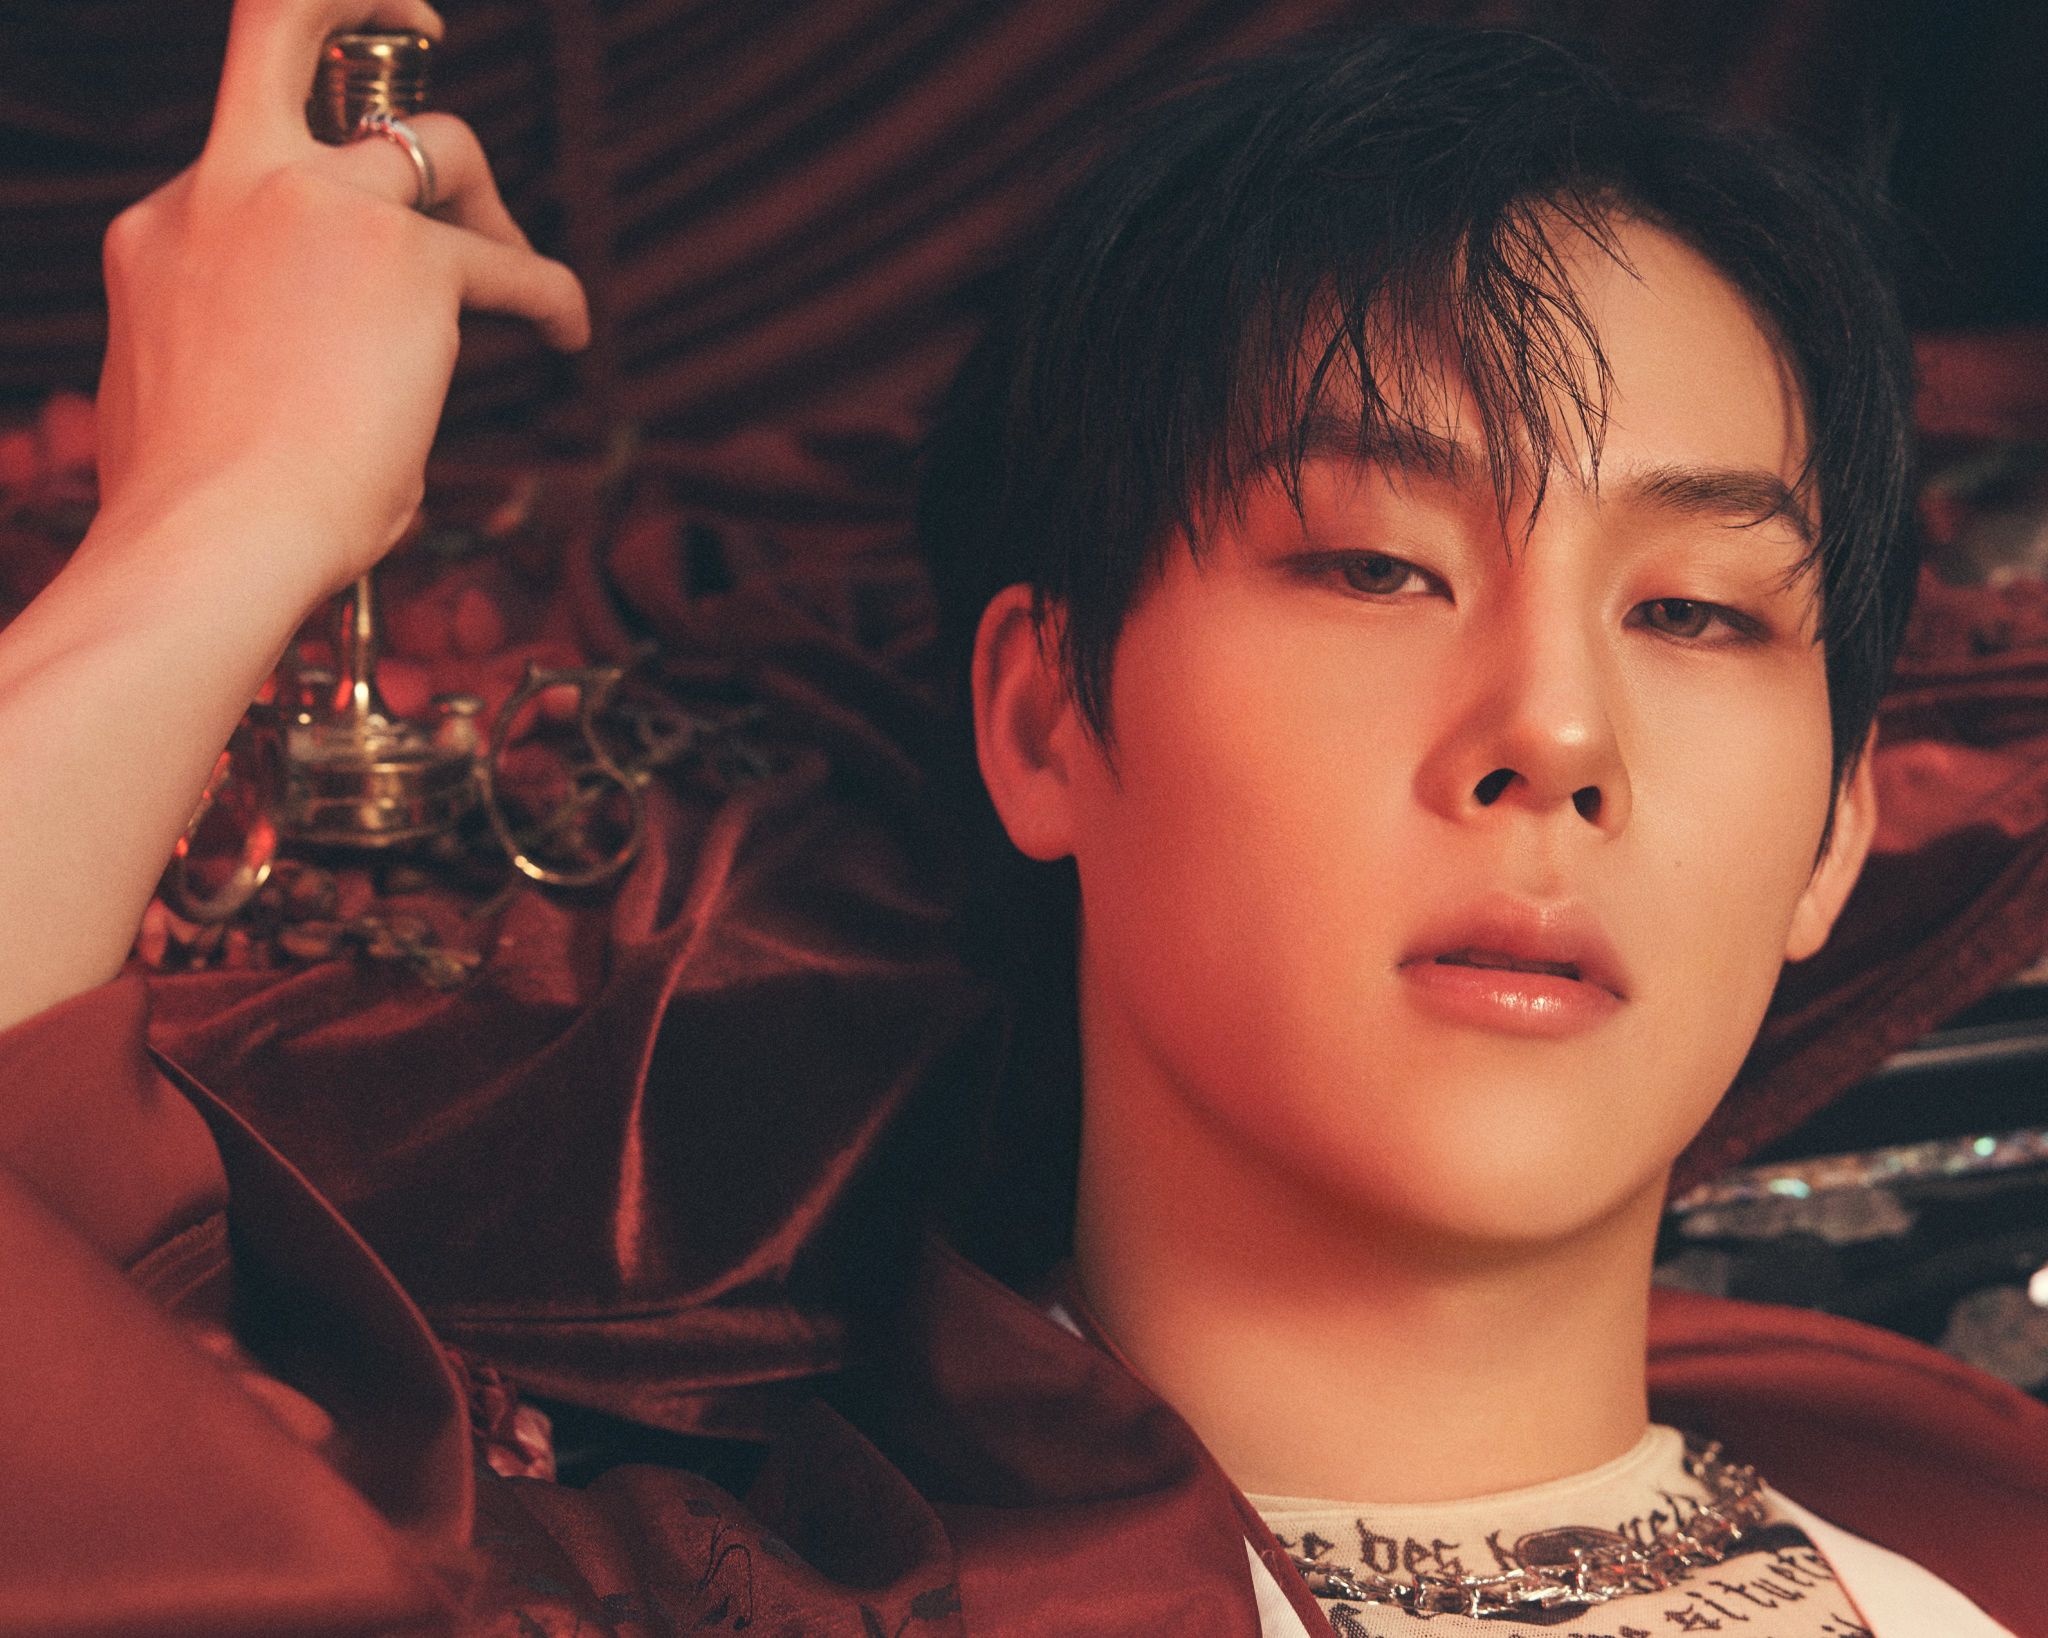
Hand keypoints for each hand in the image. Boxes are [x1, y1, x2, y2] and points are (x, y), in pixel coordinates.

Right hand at [92, 0, 589, 608]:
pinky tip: (565, 329)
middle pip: (283, 24)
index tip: (349, 208)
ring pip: (434, 142)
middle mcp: (229, 189)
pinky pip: (510, 263)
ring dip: (487, 199)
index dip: (312, 192)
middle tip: (418, 20)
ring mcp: (317, 209)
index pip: (254, 164)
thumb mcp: (175, 396)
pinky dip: (549, 293)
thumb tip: (278, 380)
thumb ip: (223, 344)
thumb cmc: (201, 509)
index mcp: (169, 228)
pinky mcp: (409, 261)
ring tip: (513, 267)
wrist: (216, 540)